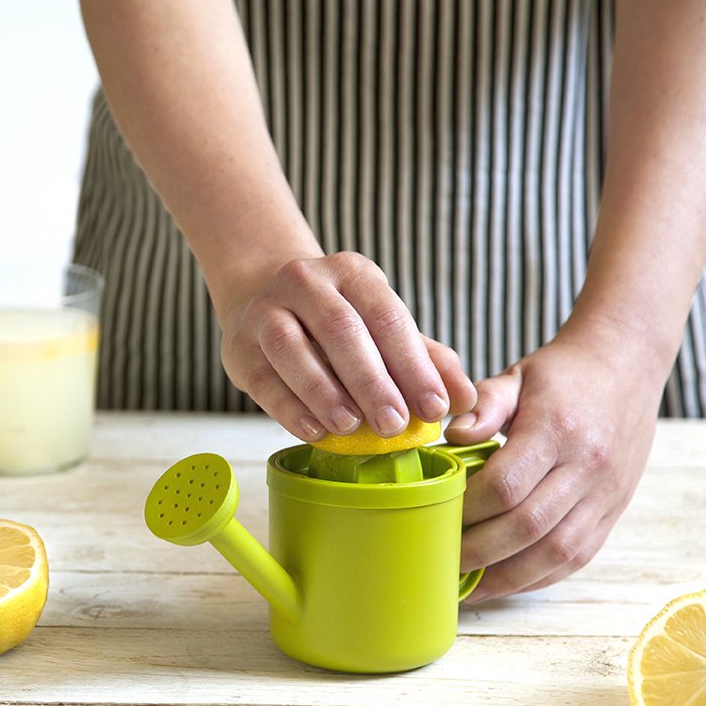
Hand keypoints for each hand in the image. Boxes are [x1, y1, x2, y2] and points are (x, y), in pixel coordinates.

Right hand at [217, 252, 475, 440]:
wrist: (262, 299)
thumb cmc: (337, 323)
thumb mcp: (384, 328)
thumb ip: (427, 361)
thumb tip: (467, 400)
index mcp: (352, 273)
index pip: (388, 317)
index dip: (413, 365)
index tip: (436, 408)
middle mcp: (306, 282)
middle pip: (341, 330)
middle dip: (372, 381)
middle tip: (395, 425)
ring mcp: (266, 311)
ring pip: (293, 349)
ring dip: (325, 392)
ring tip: (352, 427)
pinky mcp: (239, 347)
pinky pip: (264, 379)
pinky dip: (290, 408)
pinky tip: (316, 431)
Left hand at [444, 326, 660, 601]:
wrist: (627, 365)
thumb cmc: (562, 374)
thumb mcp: (516, 376)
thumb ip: (484, 405)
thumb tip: (453, 438)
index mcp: (557, 429)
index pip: (506, 485)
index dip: (467, 508)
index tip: (436, 514)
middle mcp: (588, 466)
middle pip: (527, 526)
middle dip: (479, 552)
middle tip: (440, 559)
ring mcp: (606, 493)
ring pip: (556, 552)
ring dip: (507, 576)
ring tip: (468, 585)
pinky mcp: (613, 510)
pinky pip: (577, 557)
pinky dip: (538, 576)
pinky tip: (505, 579)